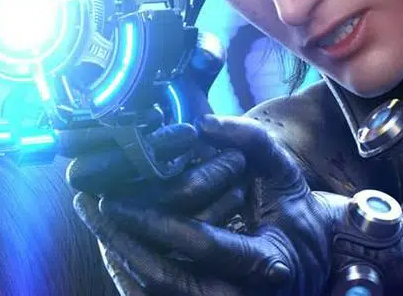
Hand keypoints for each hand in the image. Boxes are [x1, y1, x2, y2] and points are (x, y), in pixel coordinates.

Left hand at [68, 115, 342, 294]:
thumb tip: (203, 124)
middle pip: (165, 280)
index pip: (204, 245)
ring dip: (118, 255)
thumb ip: (251, 142)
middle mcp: (241, 294)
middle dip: (122, 242)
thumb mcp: (285, 173)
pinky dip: (127, 274)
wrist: (310, 261)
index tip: (119, 199)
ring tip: (92, 217)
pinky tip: (110, 243)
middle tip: (94, 205)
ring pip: (153, 294)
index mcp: (268, 260)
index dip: (158, 224)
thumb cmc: (294, 214)